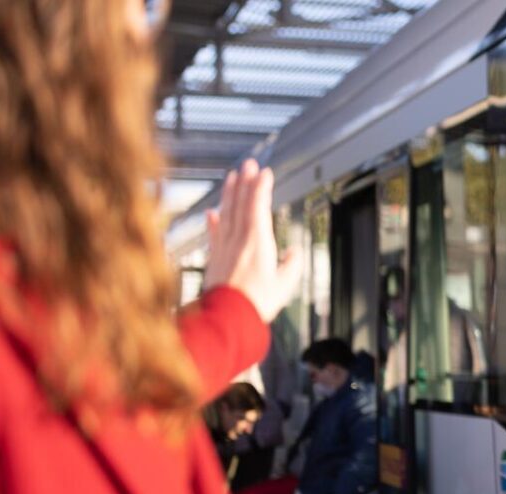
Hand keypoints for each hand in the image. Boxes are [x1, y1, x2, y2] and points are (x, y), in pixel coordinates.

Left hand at [205, 159, 302, 322]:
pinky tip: (212, 212)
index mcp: (258, 243)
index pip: (259, 207)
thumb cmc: (256, 303)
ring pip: (226, 214)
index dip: (262, 187)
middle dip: (245, 182)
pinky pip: (213, 234)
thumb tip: (293, 253)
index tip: (265, 172)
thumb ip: (291, 265)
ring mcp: (224, 248)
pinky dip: (213, 221)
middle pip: (241, 204)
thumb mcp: (284, 286)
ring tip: (231, 178)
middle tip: (248, 164)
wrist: (228, 317)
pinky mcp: (214, 259)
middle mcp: (239, 240)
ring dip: (229, 194)